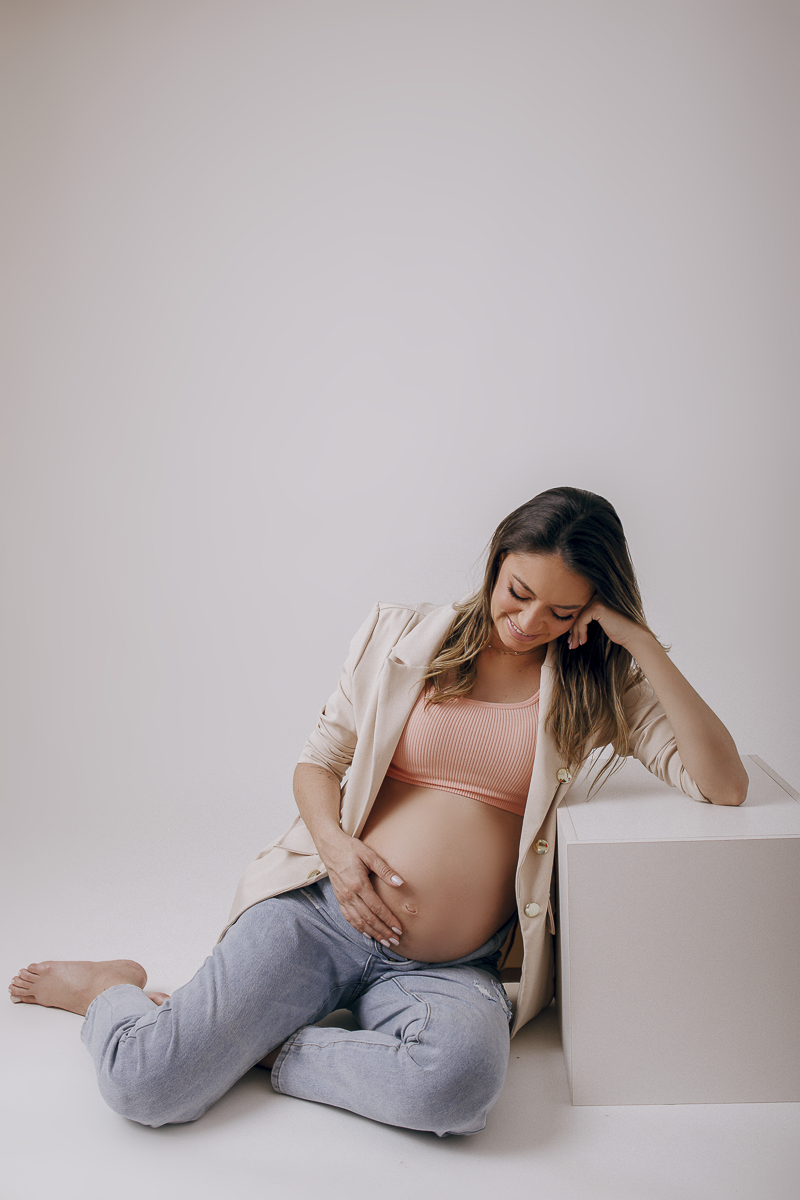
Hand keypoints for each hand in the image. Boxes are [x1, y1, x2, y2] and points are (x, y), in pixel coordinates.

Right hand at [318, 829, 404, 947]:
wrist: (329, 846)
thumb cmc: (351, 848)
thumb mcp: (369, 855)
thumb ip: (385, 870)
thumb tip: (400, 883)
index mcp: (358, 884)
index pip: (376, 907)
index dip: (388, 920)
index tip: (399, 929)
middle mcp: (349, 894)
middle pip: (368, 919)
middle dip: (383, 931)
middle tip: (395, 940)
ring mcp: (342, 898)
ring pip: (359, 921)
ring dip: (373, 933)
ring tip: (385, 941)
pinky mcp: (339, 898)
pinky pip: (348, 917)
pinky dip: (359, 928)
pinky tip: (367, 934)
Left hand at [567, 596, 649, 652]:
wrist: (633, 636)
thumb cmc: (619, 631)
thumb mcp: (600, 624)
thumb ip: (589, 619)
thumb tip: (568, 626)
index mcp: (599, 597)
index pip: (581, 610)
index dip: (574, 624)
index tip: (572, 638)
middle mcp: (598, 595)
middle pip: (578, 613)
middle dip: (573, 630)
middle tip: (570, 644)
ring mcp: (598, 599)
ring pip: (578, 617)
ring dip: (575, 633)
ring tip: (574, 645)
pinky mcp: (598, 606)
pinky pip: (582, 620)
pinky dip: (580, 632)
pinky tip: (583, 641)